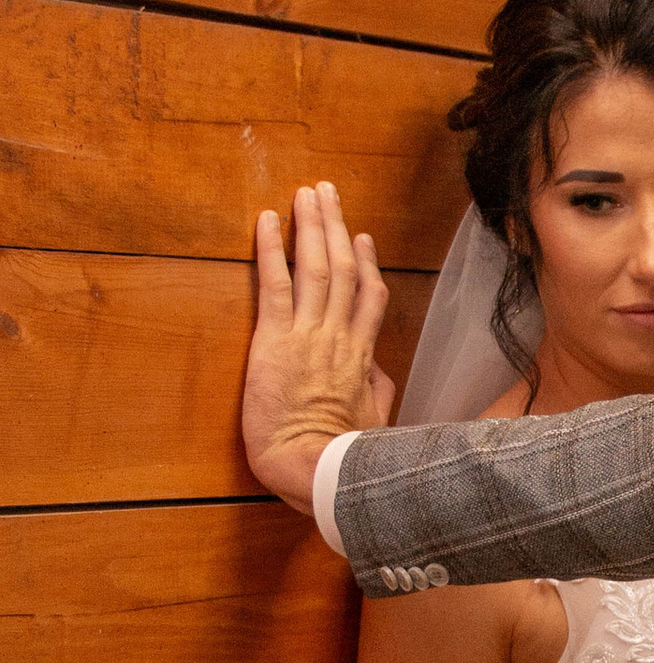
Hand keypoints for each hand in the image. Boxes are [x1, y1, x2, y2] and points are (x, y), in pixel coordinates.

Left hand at [246, 183, 392, 513]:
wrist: (317, 469)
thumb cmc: (345, 457)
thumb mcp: (375, 420)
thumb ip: (377, 388)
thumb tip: (377, 371)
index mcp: (362, 356)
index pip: (368, 297)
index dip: (365, 263)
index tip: (360, 237)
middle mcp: (339, 336)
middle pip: (343, 268)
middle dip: (335, 226)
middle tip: (326, 193)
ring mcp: (309, 334)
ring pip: (316, 266)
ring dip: (312, 225)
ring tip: (306, 193)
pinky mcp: (276, 340)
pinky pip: (275, 285)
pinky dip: (271, 250)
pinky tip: (266, 221)